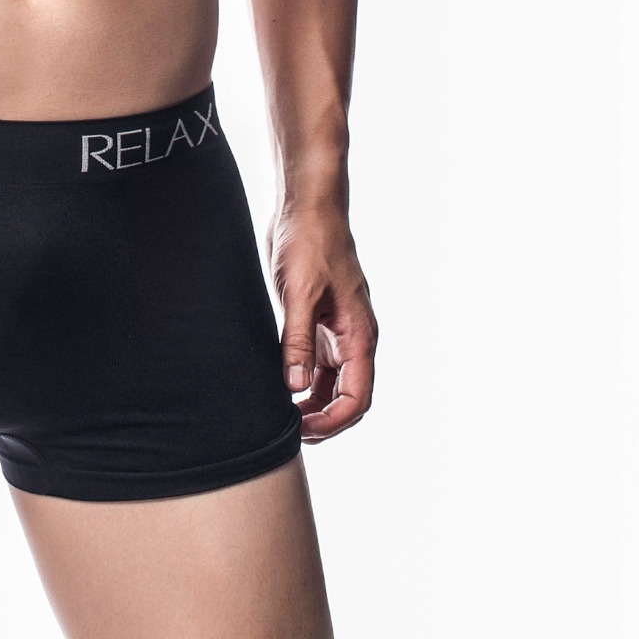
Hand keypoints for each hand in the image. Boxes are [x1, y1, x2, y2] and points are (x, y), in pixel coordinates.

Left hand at [266, 204, 376, 441]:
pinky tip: (280, 387)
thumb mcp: (300, 293)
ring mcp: (337, 331)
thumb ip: (297, 340)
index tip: (302, 431)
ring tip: (283, 417)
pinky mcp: (319, 320)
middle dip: (323, 419)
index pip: (357, 397)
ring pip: (332, 383)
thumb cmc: (309, 242)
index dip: (333, 422)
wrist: (306, 207)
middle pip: (347, 397)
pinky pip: (317, 362)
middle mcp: (353, 338)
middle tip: (288, 432)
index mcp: (359, 335)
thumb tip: (294, 387)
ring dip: (313, 404)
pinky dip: (304, 380)